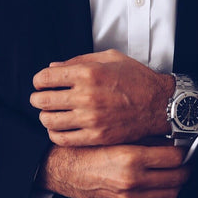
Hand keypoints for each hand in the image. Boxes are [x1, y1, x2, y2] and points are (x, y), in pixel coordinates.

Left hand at [30, 49, 174, 145]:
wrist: (160, 105)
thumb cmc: (138, 80)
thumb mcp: (111, 58)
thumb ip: (79, 60)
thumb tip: (54, 67)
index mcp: (88, 73)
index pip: (46, 77)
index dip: (38, 80)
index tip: (40, 83)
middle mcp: (87, 96)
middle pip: (43, 100)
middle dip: (37, 99)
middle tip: (40, 99)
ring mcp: (91, 118)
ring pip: (50, 120)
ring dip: (44, 116)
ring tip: (50, 114)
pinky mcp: (97, 136)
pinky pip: (64, 138)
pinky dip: (54, 134)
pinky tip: (58, 129)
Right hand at [37, 144, 189, 197]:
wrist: (63, 170)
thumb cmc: (84, 151)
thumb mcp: (115, 136)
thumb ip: (143, 139)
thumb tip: (168, 140)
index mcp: (131, 158)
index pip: (175, 157)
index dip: (184, 150)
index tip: (184, 147)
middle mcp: (132, 180)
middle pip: (178, 177)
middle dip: (186, 167)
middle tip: (185, 159)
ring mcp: (129, 196)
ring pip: (171, 193)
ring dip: (176, 182)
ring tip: (173, 171)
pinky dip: (163, 194)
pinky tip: (158, 183)